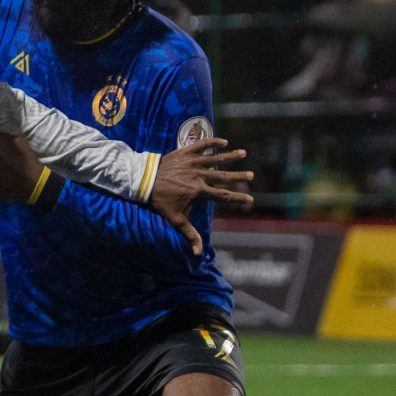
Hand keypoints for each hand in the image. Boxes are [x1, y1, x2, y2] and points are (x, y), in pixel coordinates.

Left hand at [150, 138, 253, 255]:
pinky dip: (213, 141)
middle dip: (239, 176)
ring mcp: (193, 162)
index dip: (238, 198)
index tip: (250, 199)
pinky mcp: (186, 152)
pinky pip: (202, 144)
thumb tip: (198, 254)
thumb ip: (189, 234)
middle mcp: (200, 176)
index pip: (224, 196)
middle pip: (224, 176)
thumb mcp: (176, 219)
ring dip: (231, 156)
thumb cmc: (160, 201)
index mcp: (200, 191)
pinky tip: (223, 141)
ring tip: (243, 153)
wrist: (144, 181)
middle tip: (251, 174)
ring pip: (216, 158)